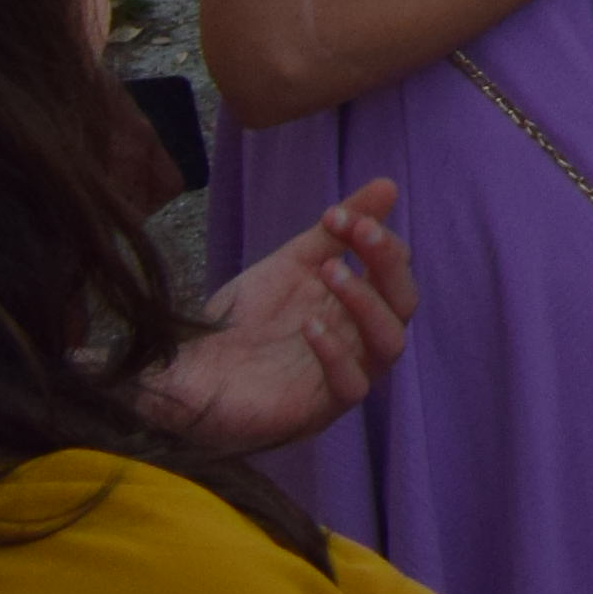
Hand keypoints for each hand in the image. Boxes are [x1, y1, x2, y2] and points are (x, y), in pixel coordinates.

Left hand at [140, 183, 415, 449]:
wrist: (188, 368)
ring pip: (389, 344)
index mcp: (358, 304)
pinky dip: (337, 353)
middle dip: (387, 263)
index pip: (395, 271)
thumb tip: (387, 184)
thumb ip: (338, 231)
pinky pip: (352, 387)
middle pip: (404, 304)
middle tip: (359, 233)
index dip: (378, 239)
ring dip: (366, 303)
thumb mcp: (291, 264)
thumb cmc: (243, 318)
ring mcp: (344, 375)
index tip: (338, 215)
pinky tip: (310, 327)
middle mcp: (360, 340)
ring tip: (329, 272)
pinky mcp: (320, 409)